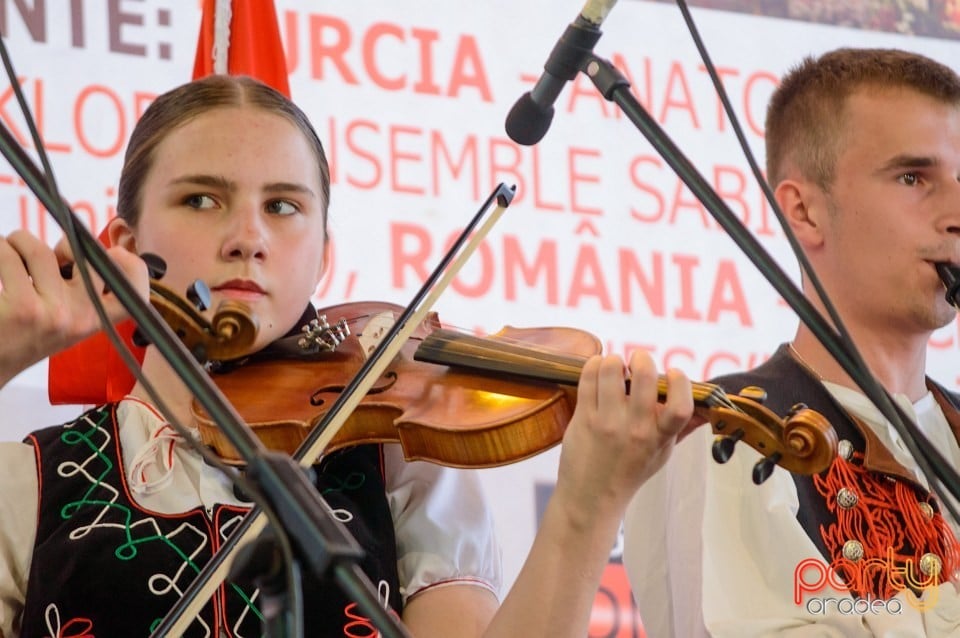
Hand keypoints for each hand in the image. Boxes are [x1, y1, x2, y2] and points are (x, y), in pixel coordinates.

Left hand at [0, 230, 148, 387]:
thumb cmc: (26, 335)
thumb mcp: (66, 320)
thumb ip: (82, 289)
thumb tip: (81, 244)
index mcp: (98, 320)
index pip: (136, 290)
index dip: (130, 263)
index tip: (111, 254)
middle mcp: (83, 317)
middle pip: (89, 257)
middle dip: (66, 244)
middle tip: (50, 256)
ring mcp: (55, 313)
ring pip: (39, 251)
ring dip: (18, 241)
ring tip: (8, 250)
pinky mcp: (22, 308)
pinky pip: (9, 257)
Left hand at [553, 350, 693, 525]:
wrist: (592, 496)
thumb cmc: (630, 470)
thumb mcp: (662, 453)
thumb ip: (682, 428)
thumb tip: (708, 407)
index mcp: (660, 437)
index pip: (681, 406)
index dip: (680, 381)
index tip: (672, 373)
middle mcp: (635, 429)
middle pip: (644, 378)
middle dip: (642, 358)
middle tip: (638, 359)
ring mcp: (607, 423)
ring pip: (611, 371)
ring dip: (614, 360)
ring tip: (615, 366)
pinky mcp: (583, 418)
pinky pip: (588, 378)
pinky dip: (594, 365)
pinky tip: (598, 369)